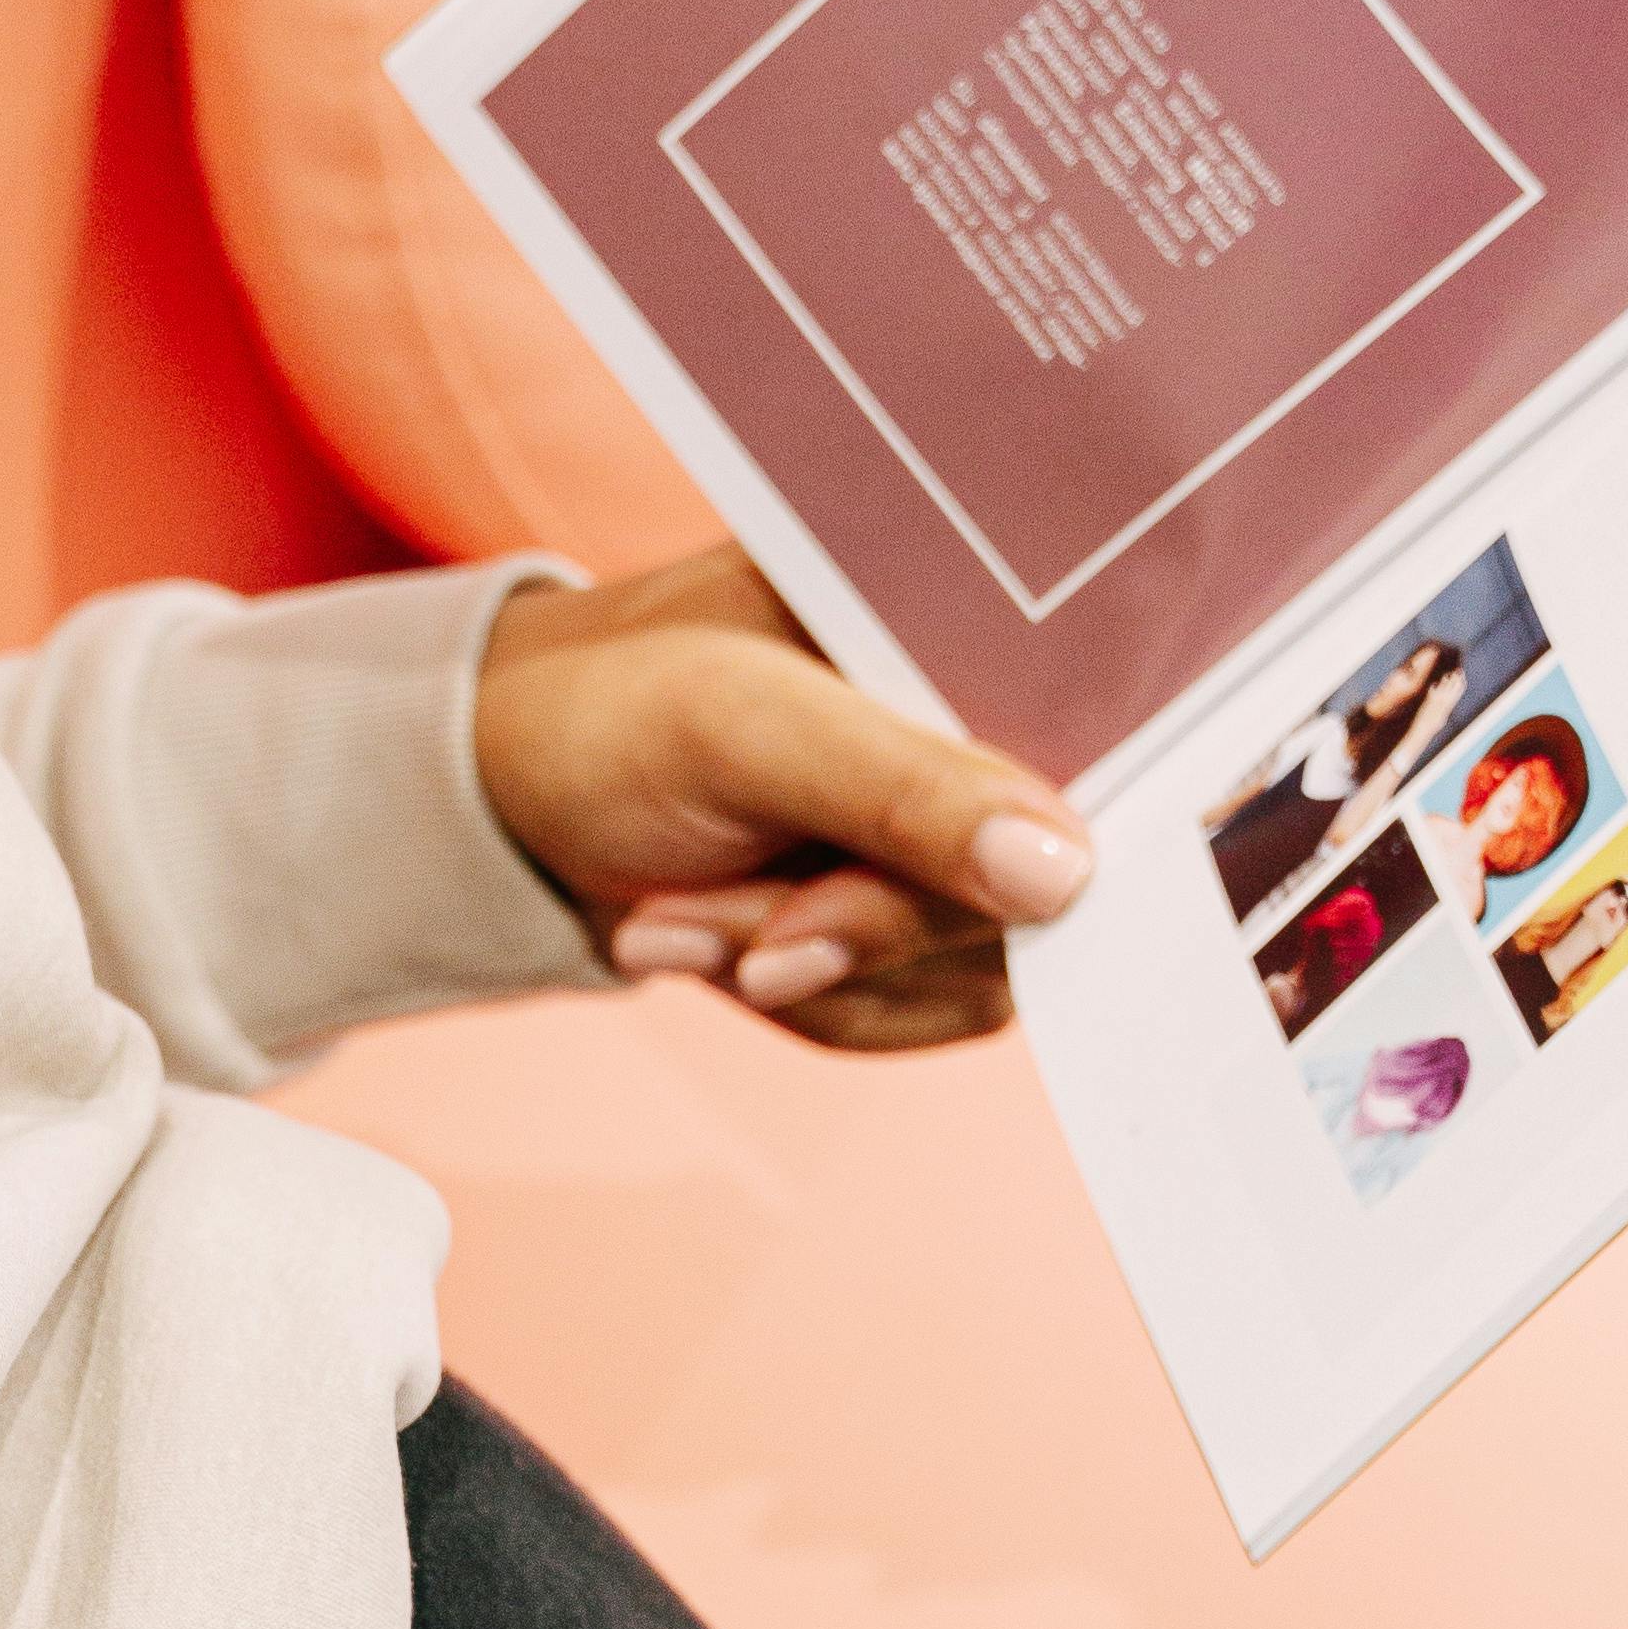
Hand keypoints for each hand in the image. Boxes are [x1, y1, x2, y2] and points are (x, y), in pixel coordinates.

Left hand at [473, 549, 1091, 1056]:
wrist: (500, 792)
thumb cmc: (607, 707)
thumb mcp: (747, 727)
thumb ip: (907, 790)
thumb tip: (1068, 873)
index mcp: (988, 615)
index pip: (1127, 735)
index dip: (1076, 835)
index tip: (978, 889)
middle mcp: (1003, 717)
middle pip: (1052, 885)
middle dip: (874, 925)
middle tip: (747, 930)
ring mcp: (966, 830)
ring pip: (979, 971)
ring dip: (815, 972)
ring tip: (682, 913)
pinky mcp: (924, 921)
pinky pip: (918, 1014)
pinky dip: (811, 1003)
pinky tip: (707, 941)